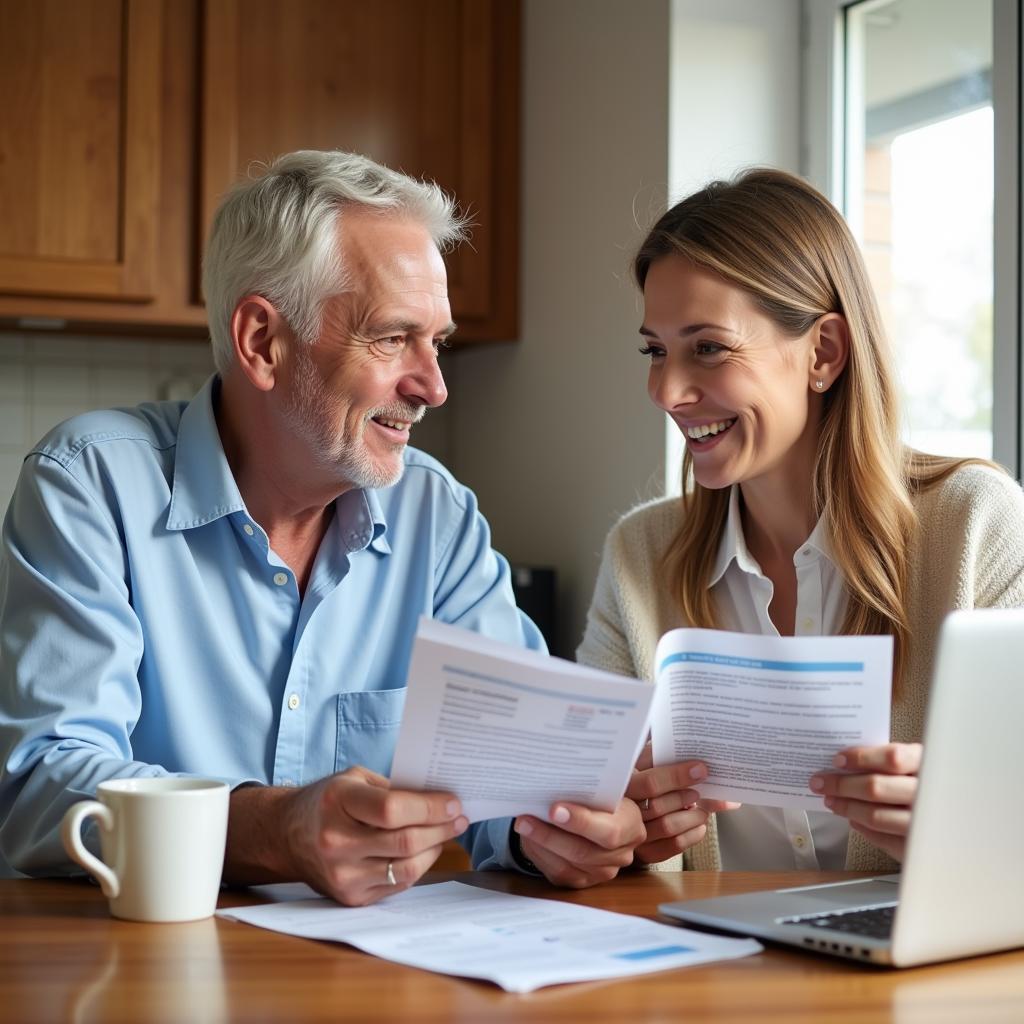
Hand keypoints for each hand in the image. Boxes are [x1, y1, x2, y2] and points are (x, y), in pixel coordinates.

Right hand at [278, 766, 467, 905]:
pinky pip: (398, 885)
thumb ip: (393, 788)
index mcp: (337, 803)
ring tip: (447, 833)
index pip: (392, 810)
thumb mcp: (354, 779)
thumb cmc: (328, 800)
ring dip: (435, 850)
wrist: (286, 835)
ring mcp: (342, 875)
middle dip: (441, 829)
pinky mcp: (350, 897)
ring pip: (407, 869)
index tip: (453, 802)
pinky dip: (418, 866)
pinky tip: (425, 850)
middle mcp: (336, 842)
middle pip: (405, 842)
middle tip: (459, 817)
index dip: (430, 808)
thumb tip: (440, 800)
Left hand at [513, 797, 644, 887]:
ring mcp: (602, 872)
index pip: (609, 831)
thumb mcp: (605, 786)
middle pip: (584, 852)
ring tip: (522, 825)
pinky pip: (558, 874)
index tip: (554, 809)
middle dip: (550, 835)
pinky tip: (528, 839)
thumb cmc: (601, 794)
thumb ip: (590, 788)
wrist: (600, 812)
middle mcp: (622, 854)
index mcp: (632, 826)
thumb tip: (556, 781)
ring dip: (540, 845)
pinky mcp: (582, 881)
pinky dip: (540, 855)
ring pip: (567, 866)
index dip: (581, 822)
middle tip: (525, 819)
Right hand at [626, 743, 740, 863]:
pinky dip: (693, 835)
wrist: (629, 803)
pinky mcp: (644, 852)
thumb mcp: (650, 763)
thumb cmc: (643, 775)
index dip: (677, 777)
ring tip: (700, 810)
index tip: (700, 770)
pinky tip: (698, 826)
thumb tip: (706, 769)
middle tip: (697, 793)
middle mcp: (622, 810)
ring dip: (692, 817)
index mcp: (623, 782)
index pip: (650, 783)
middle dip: (683, 798)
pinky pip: (673, 845)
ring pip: (667, 827)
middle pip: (658, 807)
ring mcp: (632, 833)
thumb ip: (673, 762)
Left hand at [810, 743, 921, 860]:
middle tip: (819, 782)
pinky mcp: (920, 848)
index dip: (861, 758)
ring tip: (831, 801)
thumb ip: (891, 763)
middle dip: (841, 785)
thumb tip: (846, 762)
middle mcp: (930, 795)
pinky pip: (883, 839)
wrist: (965, 827)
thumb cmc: (932, 787)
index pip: (893, 758)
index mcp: (930, 765)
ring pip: (875, 816)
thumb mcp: (920, 767)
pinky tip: (853, 819)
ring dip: (847, 807)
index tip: (837, 760)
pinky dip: (862, 828)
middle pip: (876, 788)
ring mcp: (926, 824)